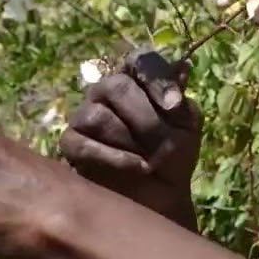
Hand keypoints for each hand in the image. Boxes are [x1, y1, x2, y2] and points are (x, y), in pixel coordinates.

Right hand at [59, 49, 202, 223]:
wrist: (161, 198)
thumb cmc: (175, 155)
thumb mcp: (188, 125)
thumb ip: (180, 97)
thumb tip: (181, 67)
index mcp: (136, 79)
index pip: (139, 60)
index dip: (155, 78)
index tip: (174, 105)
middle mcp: (106, 91)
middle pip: (116, 85)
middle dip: (147, 119)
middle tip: (165, 145)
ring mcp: (84, 117)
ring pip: (97, 116)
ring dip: (130, 141)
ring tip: (151, 161)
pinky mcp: (70, 145)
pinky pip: (83, 144)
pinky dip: (114, 157)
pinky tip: (137, 167)